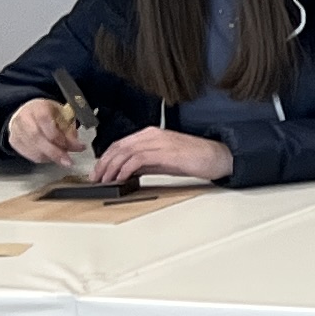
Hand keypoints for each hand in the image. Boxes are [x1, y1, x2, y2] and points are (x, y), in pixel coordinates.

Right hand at [4, 98, 73, 166]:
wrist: (27, 113)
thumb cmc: (49, 114)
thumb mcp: (63, 115)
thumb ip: (69, 130)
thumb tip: (77, 145)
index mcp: (38, 107)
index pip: (44, 119)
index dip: (58, 135)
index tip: (74, 145)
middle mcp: (24, 117)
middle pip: (36, 136)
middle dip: (54, 151)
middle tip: (68, 161)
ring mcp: (16, 130)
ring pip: (32, 147)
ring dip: (50, 156)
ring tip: (62, 159)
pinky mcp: (14, 141)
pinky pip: (28, 154)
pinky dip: (42, 158)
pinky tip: (51, 157)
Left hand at [94, 126, 230, 184]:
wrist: (218, 157)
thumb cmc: (196, 158)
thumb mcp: (165, 161)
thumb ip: (146, 164)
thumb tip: (127, 172)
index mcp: (152, 135)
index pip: (120, 144)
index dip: (105, 158)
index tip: (98, 171)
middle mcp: (152, 135)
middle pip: (118, 146)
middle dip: (103, 163)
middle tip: (96, 177)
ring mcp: (158, 142)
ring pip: (125, 152)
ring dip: (111, 168)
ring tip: (105, 180)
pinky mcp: (165, 151)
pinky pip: (137, 159)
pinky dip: (125, 169)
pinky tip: (121, 179)